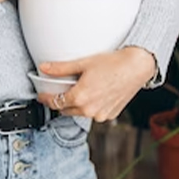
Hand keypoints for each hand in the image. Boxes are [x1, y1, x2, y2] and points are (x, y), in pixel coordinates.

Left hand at [35, 46, 156, 120]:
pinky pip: (94, 113)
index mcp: (79, 97)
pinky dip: (90, 106)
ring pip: (80, 113)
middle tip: (60, 90)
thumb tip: (44, 68)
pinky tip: (95, 94)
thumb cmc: (113, 63)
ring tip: (80, 89)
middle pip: (66, 109)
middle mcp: (89, 110)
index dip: (46, 99)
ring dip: (76, 104)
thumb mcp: (83, 63)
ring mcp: (100, 115)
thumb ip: (61, 68)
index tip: (42, 95)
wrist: (136, 67)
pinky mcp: (110, 115)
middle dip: (60, 101)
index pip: (55, 102)